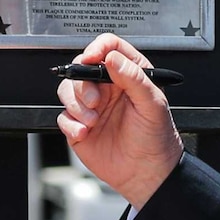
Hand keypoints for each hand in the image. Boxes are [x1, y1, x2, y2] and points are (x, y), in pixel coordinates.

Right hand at [57, 33, 183, 209]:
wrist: (146, 173)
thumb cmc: (156, 137)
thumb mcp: (152, 104)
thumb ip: (134, 77)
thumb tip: (112, 58)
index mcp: (129, 74)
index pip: (109, 47)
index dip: (98, 47)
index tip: (91, 57)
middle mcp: (108, 86)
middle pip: (81, 66)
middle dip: (83, 83)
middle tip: (95, 100)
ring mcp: (92, 105)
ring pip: (68, 89)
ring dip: (76, 104)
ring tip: (93, 120)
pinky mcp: (79, 125)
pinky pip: (63, 116)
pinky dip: (71, 123)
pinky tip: (86, 132)